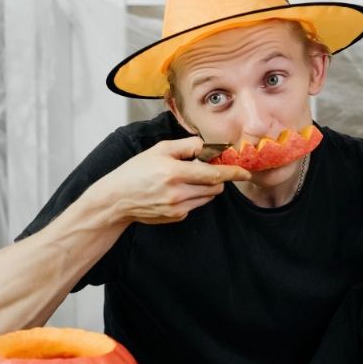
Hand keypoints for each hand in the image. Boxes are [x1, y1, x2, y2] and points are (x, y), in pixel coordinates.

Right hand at [90, 136, 250, 224]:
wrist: (117, 199)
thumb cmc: (136, 171)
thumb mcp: (159, 150)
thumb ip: (186, 146)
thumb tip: (206, 146)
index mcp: (175, 173)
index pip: (213, 174)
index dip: (232, 173)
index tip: (245, 172)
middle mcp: (178, 193)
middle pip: (215, 187)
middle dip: (216, 177)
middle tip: (203, 169)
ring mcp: (178, 208)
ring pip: (207, 197)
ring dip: (205, 187)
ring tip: (185, 179)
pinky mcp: (177, 217)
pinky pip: (195, 205)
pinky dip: (193, 196)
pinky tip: (175, 192)